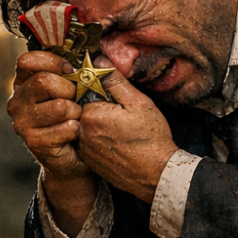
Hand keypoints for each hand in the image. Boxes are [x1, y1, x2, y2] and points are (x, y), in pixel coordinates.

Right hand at [8, 51, 96, 234]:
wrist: (74, 156)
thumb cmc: (74, 116)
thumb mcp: (73, 90)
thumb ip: (72, 70)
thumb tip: (93, 52)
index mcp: (24, 83)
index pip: (27, 60)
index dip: (53, 62)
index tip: (71, 70)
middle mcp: (17, 100)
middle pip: (44, 81)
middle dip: (69, 89)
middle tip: (77, 99)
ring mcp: (22, 122)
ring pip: (59, 106)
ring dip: (76, 112)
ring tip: (76, 118)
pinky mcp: (33, 141)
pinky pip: (65, 128)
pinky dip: (76, 130)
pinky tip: (74, 134)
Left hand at [76, 59, 179, 202]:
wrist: (156, 175)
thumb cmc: (151, 139)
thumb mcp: (139, 103)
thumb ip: (116, 81)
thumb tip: (100, 61)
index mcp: (91, 115)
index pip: (86, 92)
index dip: (103, 94)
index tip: (118, 102)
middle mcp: (82, 133)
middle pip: (84, 109)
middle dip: (100, 109)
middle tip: (122, 118)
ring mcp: (84, 149)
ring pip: (85, 126)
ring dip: (99, 126)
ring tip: (121, 132)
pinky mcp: (89, 162)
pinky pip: (88, 143)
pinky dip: (99, 141)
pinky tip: (117, 144)